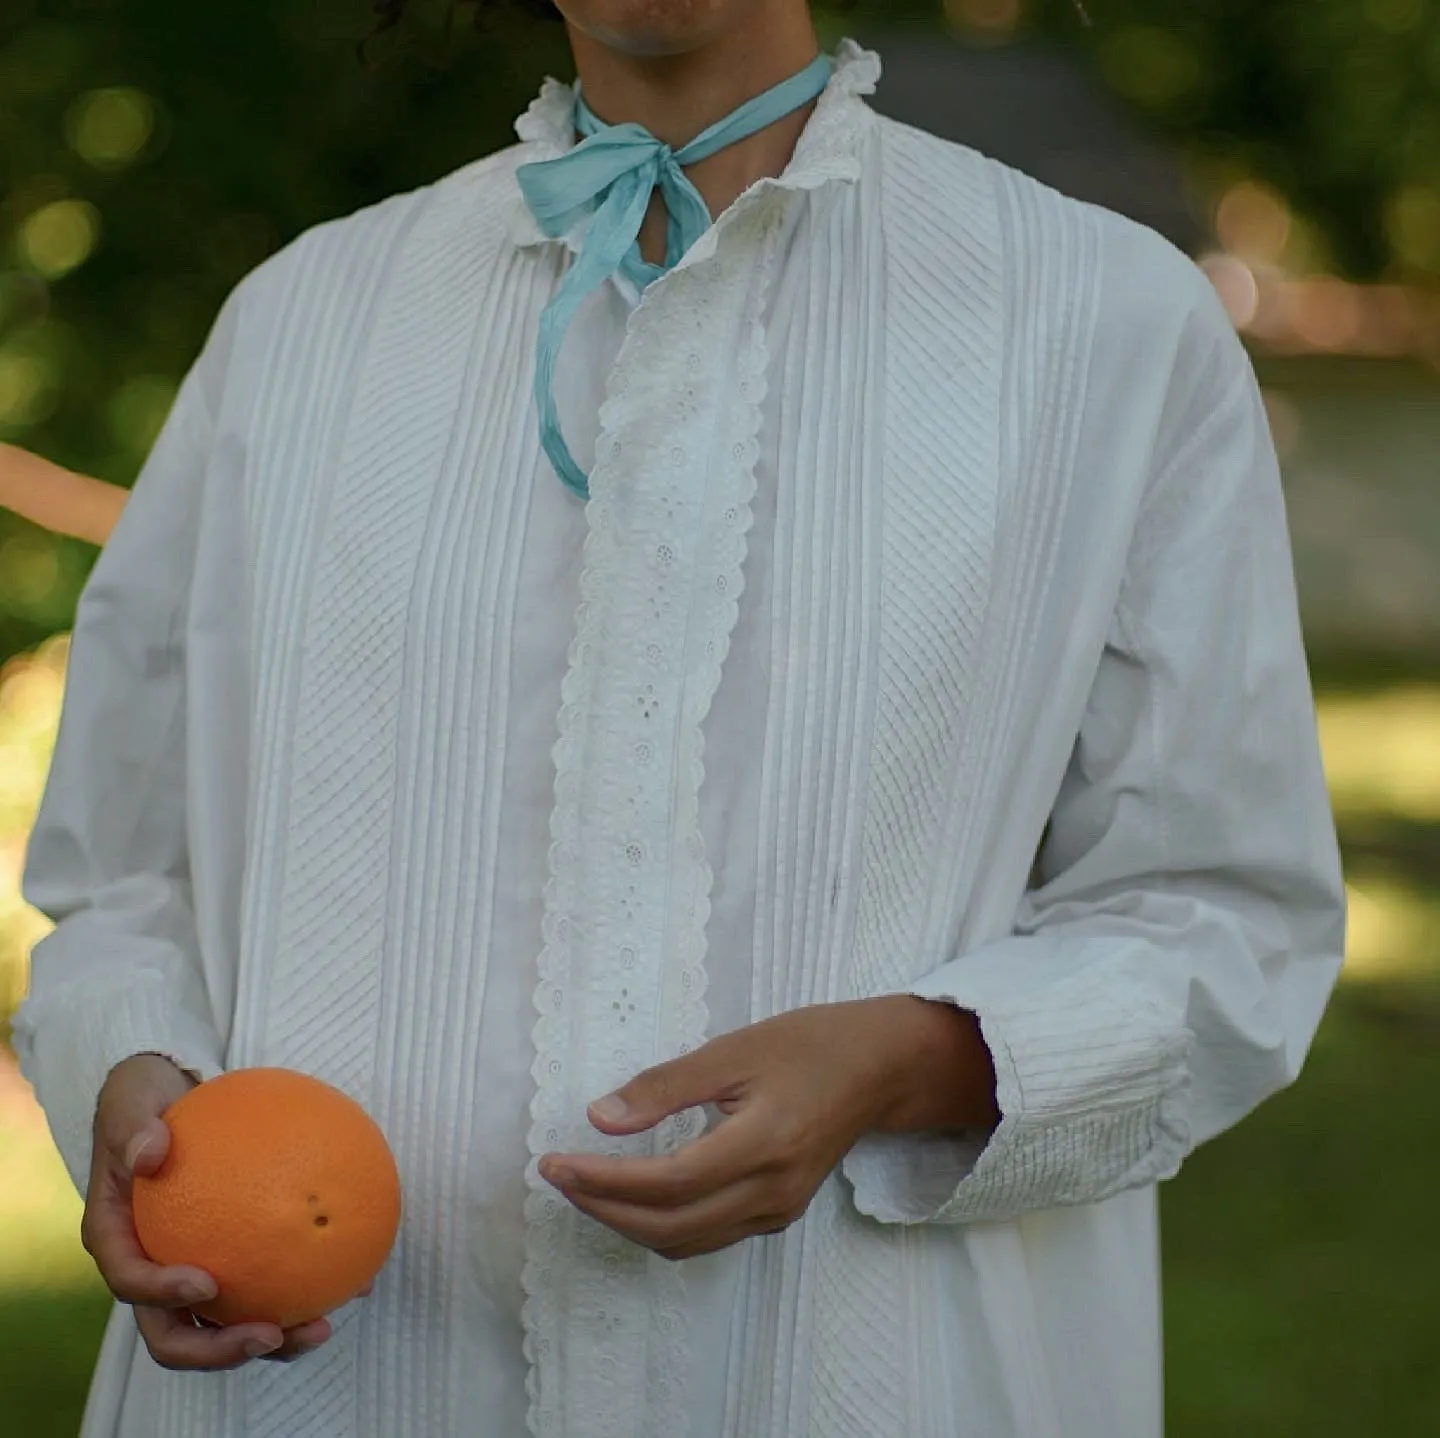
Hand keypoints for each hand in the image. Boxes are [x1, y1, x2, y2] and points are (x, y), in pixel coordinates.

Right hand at [86, 1055, 334, 1369]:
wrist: (170, 1095)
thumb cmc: (146, 1100)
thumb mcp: (133, 1099)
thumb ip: (135, 1126)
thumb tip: (149, 1152)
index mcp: (118, 1238)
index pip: (130, 1280)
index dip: (161, 1294)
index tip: (207, 1284)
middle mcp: (151, 1269)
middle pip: (174, 1333)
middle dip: (220, 1349)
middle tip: (271, 1334)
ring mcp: (192, 1270)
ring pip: (224, 1326)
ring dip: (272, 1339)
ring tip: (321, 1328)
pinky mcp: (233, 1258)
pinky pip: (267, 1282)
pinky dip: (306, 1289)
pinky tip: (356, 1280)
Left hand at [539, 996, 997, 1260]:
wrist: (879, 1069)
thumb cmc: (810, 1044)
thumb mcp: (734, 1049)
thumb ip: (666, 1086)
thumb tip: (599, 1118)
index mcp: (762, 1143)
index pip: (666, 1182)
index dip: (603, 1180)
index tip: (554, 1163)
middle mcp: (771, 1191)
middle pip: (668, 1225)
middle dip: (603, 1207)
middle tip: (558, 1175)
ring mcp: (777, 1211)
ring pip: (684, 1241)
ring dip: (628, 1222)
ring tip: (586, 1185)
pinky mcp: (777, 1214)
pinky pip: (706, 1236)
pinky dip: (661, 1224)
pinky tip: (636, 1193)